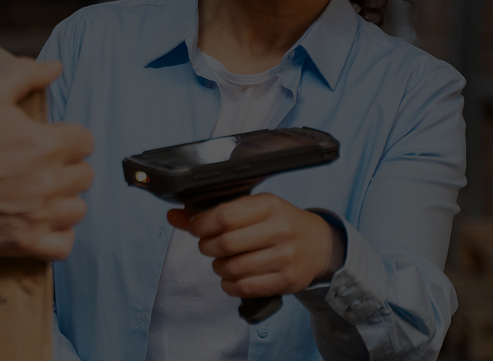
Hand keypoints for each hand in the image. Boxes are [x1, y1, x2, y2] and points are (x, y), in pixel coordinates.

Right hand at [0, 58, 93, 260]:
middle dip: (67, 167)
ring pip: (77, 209)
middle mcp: (48, 182)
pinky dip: (58, 235)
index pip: (85, 140)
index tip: (50, 140)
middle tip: (41, 165)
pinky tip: (42, 222)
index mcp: (44, 144)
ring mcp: (37, 216)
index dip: (68, 137)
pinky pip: (64, 246)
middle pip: (85, 175)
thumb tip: (56, 66)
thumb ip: (25, 75)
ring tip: (41, 193)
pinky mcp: (23, 243)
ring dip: (64, 200)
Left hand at [168, 194, 343, 298]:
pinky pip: (245, 287)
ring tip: (224, 261)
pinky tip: (233, 277)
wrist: (319, 245)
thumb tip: (173, 215)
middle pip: (225, 244)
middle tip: (209, 246)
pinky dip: (230, 284)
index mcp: (269, 205)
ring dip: (219, 267)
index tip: (196, 228)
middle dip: (207, 247)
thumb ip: (213, 212)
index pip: (224, 215)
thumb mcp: (253, 209)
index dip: (201, 224)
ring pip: (233, 268)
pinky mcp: (287, 280)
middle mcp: (280, 230)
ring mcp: (285, 257)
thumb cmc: (280, 223)